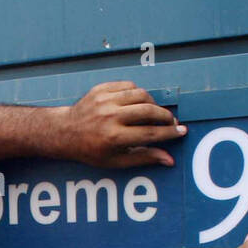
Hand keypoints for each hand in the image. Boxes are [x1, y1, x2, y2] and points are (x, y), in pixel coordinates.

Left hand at [60, 81, 185, 167]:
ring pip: (141, 95)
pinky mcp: (101, 89)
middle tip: (172, 122)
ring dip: (153, 104)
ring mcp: (105, 100)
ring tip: (155, 113)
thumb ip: (144, 158)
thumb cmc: (92, 151)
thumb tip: (170, 160)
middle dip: (165, 116)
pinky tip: (139, 103)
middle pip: (149, 111)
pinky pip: (129, 86)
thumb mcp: (116, 161)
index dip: (169, 133)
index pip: (150, 133)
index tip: (182, 132)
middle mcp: (110, 117)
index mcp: (114, 138)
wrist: (65, 132)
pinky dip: (138, 94)